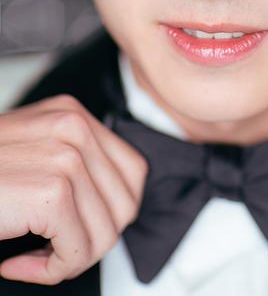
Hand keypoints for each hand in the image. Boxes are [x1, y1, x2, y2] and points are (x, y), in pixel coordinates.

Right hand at [0, 94, 147, 284]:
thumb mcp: (30, 159)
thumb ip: (73, 167)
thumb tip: (116, 207)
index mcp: (72, 116)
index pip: (133, 174)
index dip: (109, 215)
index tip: (71, 229)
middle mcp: (75, 126)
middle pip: (125, 205)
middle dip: (91, 240)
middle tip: (50, 250)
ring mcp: (66, 154)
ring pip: (105, 232)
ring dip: (68, 258)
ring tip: (30, 254)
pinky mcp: (53, 190)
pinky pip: (77, 250)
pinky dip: (51, 270)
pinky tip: (15, 261)